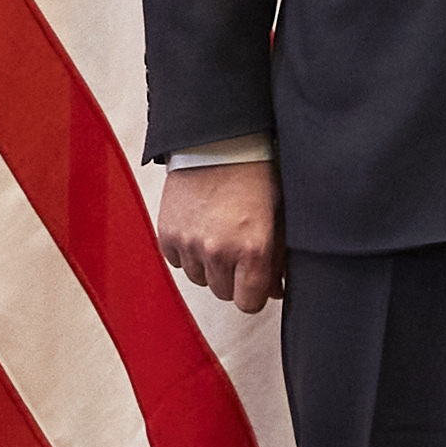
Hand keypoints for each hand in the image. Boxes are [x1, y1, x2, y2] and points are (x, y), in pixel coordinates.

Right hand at [156, 162, 286, 314]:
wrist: (217, 142)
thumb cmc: (254, 175)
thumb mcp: (278, 217)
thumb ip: (278, 259)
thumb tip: (274, 290)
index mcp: (253, 250)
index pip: (249, 304)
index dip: (254, 293)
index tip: (255, 281)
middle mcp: (219, 252)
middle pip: (223, 293)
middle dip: (232, 279)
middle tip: (238, 252)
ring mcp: (189, 243)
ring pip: (199, 279)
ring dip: (208, 266)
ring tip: (217, 236)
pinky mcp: (167, 233)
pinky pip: (177, 260)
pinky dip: (187, 251)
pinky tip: (199, 228)